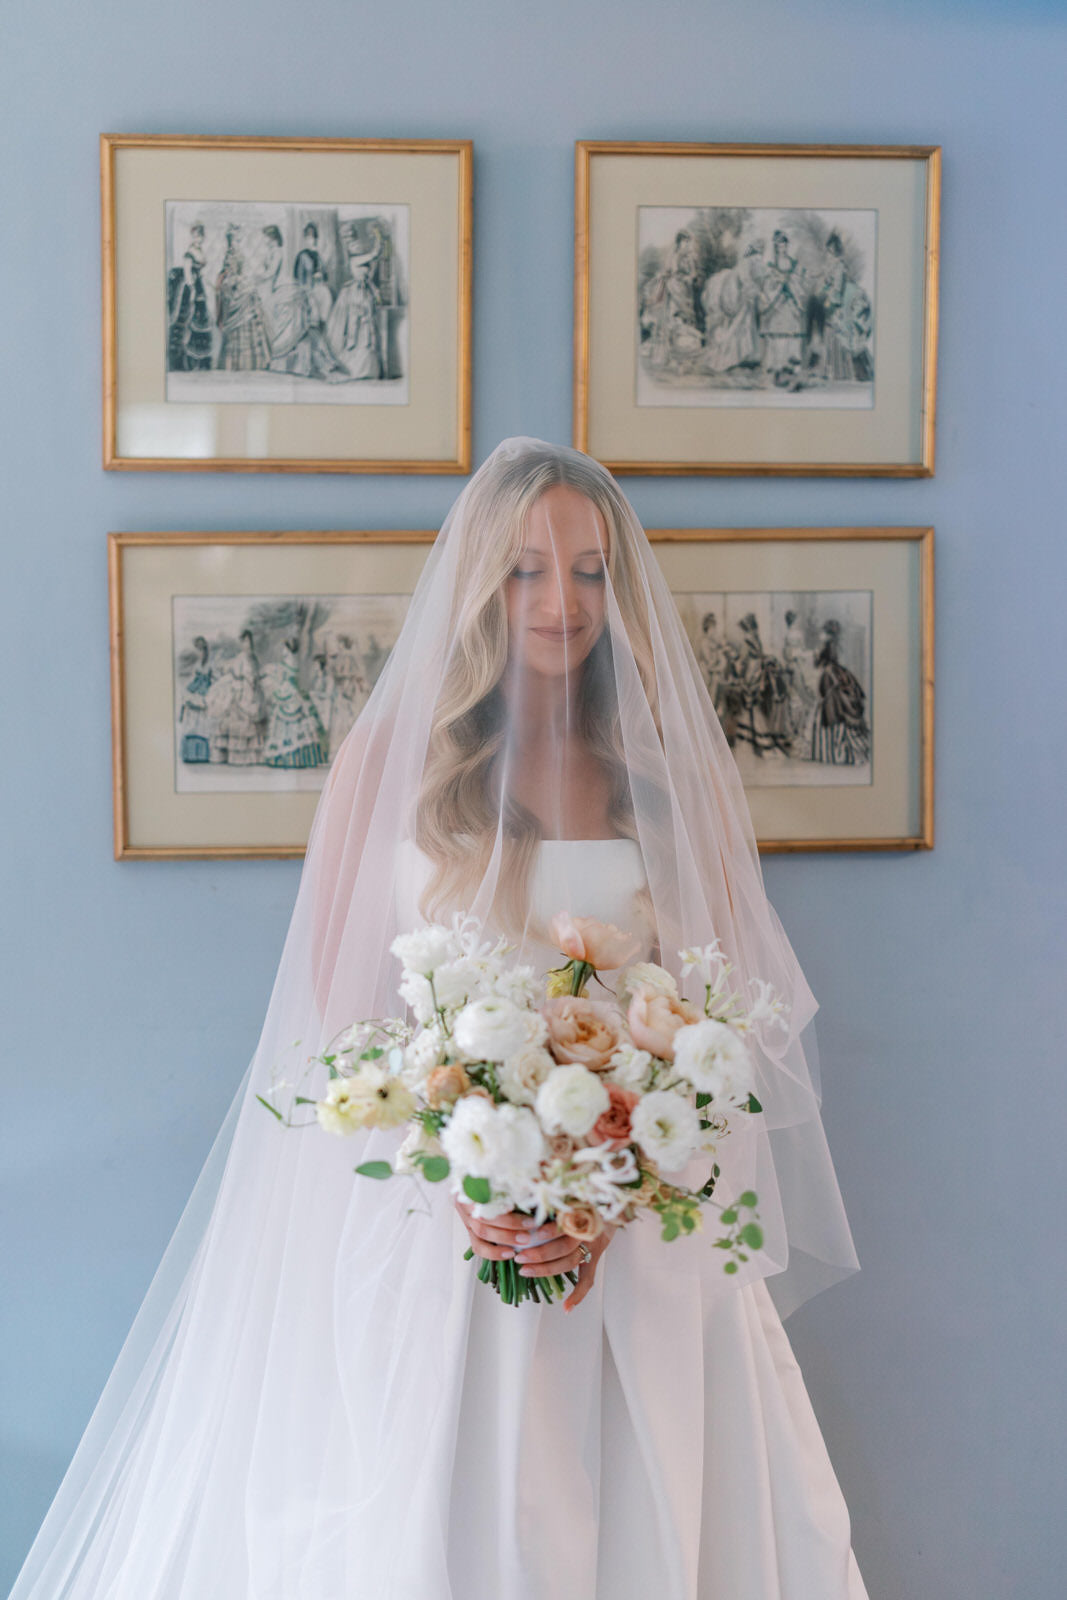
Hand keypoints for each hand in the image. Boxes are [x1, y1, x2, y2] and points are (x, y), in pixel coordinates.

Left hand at [454, 1200, 612, 1312]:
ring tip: (524, 1271)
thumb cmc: (584, 1193)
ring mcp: (593, 1244)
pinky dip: (578, 1295)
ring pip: (570, 1262)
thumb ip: (549, 1194)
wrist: (615, 1200)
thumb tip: (523, 1189)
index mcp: (580, 1211)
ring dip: (546, 1270)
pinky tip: (566, 1307)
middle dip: (539, 1254)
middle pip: (564, 1246)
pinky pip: (588, 1279)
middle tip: (518, 1257)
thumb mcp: (568, 1189)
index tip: (525, 1235)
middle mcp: (587, 1229)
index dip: (545, 1231)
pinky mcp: (596, 1255)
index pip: (563, 1224)